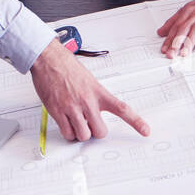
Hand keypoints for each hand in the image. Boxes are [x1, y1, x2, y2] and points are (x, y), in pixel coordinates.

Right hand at [29, 39, 149, 140]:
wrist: (48, 59)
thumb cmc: (66, 66)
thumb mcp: (88, 79)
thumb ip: (95, 96)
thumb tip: (96, 112)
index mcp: (98, 92)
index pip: (122, 109)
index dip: (136, 122)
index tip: (146, 131)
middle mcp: (87, 101)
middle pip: (100, 131)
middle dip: (95, 131)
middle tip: (89, 124)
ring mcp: (72, 107)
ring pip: (83, 135)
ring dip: (80, 132)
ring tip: (75, 121)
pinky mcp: (58, 111)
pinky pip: (67, 133)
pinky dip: (68, 132)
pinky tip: (66, 122)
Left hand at [156, 0, 194, 57]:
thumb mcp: (187, 10)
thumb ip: (174, 21)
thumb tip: (161, 32)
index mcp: (187, 11)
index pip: (175, 26)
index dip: (169, 39)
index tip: (164, 49)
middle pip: (184, 28)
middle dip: (176, 42)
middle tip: (171, 53)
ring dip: (189, 42)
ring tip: (184, 53)